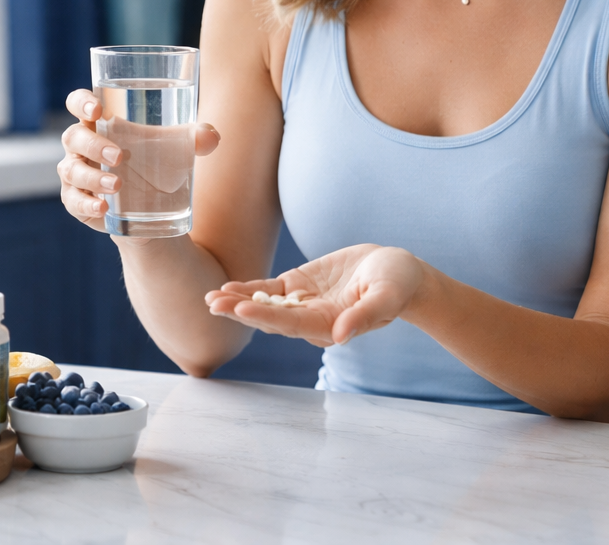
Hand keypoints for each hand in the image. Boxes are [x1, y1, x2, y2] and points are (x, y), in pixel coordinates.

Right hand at [58, 88, 220, 232]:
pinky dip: (87, 203)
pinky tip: (103, 207)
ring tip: (118, 186)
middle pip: (74, 137)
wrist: (153, 209)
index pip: (78, 103)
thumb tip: (211, 136)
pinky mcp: (76, 200)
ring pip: (72, 170)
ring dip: (93, 176)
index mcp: (100, 122)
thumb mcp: (175, 150)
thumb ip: (194, 139)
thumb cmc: (157, 164)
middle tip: (120, 156)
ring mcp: (75, 173)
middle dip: (94, 145)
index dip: (81, 102)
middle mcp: (81, 145)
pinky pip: (73, 201)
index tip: (97, 110)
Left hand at [204, 244, 425, 346]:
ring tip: (211, 298)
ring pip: (264, 306)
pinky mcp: (299, 286)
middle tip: (213, 304)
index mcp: (330, 326)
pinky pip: (270, 290)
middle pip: (270, 319)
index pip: (291, 324)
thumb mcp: (386, 296)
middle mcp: (311, 319)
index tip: (241, 310)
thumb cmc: (398, 284)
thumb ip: (364, 316)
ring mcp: (303, 303)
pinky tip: (227, 288)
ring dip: (238, 302)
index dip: (266, 317)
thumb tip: (340, 337)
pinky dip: (249, 289)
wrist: (397, 272)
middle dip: (241, 311)